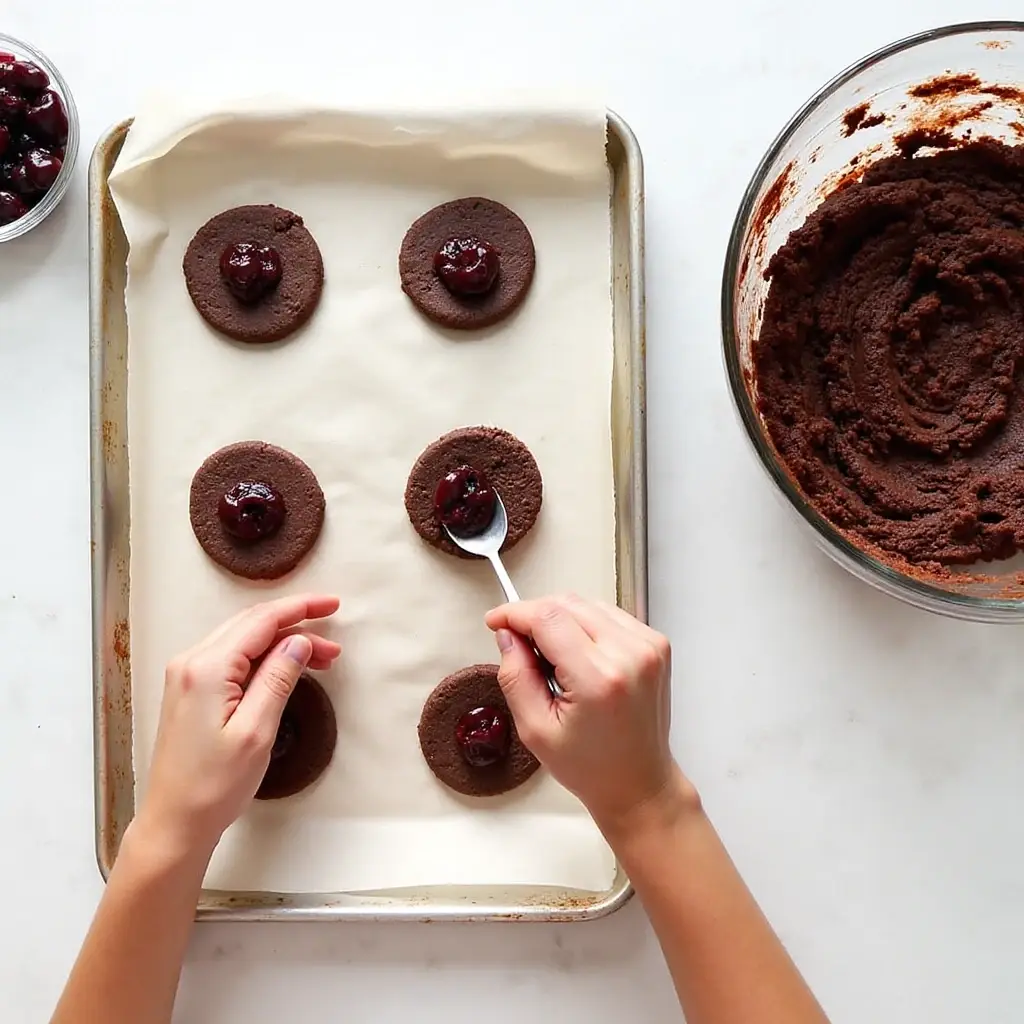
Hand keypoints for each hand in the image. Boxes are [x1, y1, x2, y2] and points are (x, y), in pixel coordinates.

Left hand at [135, 594, 341, 857]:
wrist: (174, 822)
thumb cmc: (213, 786)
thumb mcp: (257, 732)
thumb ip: (278, 679)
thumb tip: (298, 642)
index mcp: (207, 668)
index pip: (261, 621)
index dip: (300, 609)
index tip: (333, 605)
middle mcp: (191, 662)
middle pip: (251, 625)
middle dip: (296, 626)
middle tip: (333, 644)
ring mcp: (186, 676)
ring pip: (242, 640)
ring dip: (282, 642)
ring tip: (321, 660)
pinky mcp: (189, 691)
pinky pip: (231, 658)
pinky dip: (263, 657)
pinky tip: (285, 668)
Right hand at [485, 594, 685, 836]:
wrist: (638, 782)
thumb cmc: (591, 766)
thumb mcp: (535, 730)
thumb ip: (515, 676)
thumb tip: (507, 634)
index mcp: (599, 678)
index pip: (548, 617)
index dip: (515, 612)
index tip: (496, 620)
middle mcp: (629, 655)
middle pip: (568, 603)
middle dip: (535, 614)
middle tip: (518, 641)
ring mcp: (648, 646)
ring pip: (589, 603)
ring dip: (561, 617)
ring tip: (551, 654)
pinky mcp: (657, 644)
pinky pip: (610, 614)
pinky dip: (586, 624)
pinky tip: (578, 653)